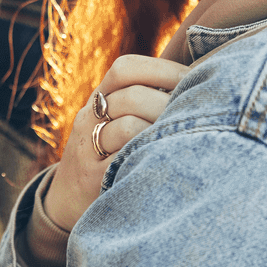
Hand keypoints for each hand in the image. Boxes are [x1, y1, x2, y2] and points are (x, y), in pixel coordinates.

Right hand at [28, 55, 187, 254]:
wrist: (66, 198)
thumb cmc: (107, 154)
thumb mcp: (114, 121)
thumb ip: (145, 100)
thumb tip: (200, 81)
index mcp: (99, 99)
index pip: (125, 69)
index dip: (163, 69)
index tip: (195, 78)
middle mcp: (89, 118)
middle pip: (132, 96)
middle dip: (170, 103)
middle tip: (198, 114)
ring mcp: (88, 148)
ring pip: (129, 127)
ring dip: (162, 131)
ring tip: (185, 137)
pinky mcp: (93, 179)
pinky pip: (124, 162)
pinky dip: (149, 157)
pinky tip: (168, 159)